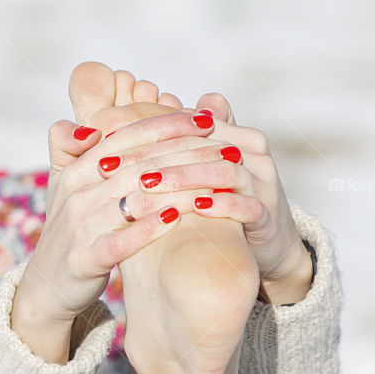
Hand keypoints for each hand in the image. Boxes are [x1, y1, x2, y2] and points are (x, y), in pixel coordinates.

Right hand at [14, 114, 217, 328]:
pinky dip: (149, 227)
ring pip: (135, 199)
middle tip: (226, 149)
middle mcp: (76, 194)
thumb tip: (92, 127)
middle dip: (187, 154)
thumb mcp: (62, 186)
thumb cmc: (69, 233)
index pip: (125, 137)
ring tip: (217, 181)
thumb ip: (69, 148)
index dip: (167, 125)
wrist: (47, 286)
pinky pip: (121, 240)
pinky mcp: (85, 259)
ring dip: (180, 189)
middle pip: (138, 165)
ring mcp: (80, 227)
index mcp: (74, 171)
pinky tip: (178, 217)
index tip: (206, 119)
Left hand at [89, 94, 308, 288]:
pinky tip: (195, 208)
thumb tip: (122, 130)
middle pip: (201, 144)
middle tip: (117, 166)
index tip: (107, 145)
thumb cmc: (223, 205)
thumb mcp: (197, 174)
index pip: (187, 126)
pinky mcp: (267, 215)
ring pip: (224, 170)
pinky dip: (220, 205)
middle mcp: (250, 153)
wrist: (267, 248)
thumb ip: (171, 150)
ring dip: (183, 177)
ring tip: (147, 184)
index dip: (146, 133)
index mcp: (232, 136)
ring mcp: (262, 182)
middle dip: (155, 154)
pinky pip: (247, 205)